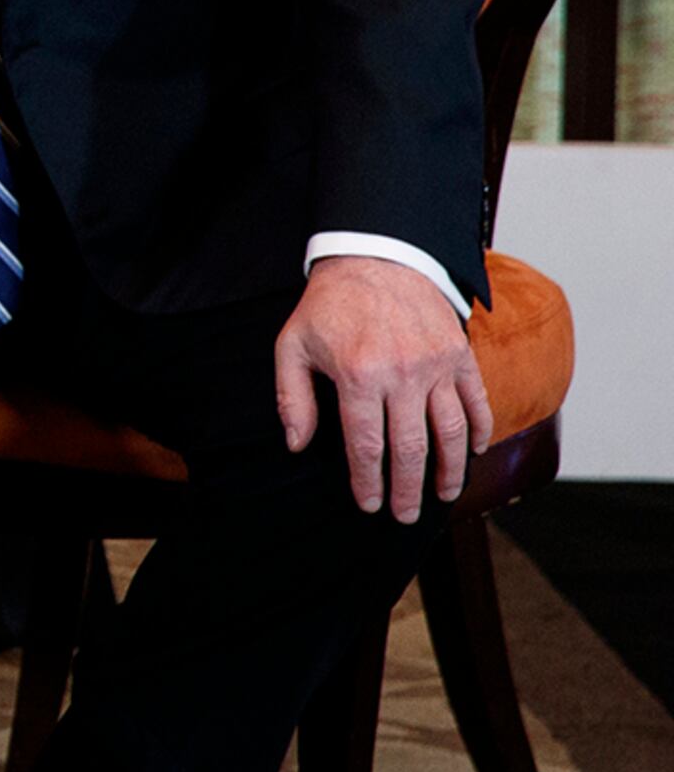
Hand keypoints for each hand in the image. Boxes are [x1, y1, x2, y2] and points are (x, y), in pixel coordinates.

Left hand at [275, 254, 490, 524]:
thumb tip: (296, 444)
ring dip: (451, 470)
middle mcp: (403, 374)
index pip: (366, 445)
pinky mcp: (461, 355)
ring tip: (445, 495)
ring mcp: (437, 365)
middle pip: (410, 449)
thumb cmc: (330, 305)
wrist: (377, 256)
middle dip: (408, 490)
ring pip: (451, 432)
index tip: (369, 506)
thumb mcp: (293, 345)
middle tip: (406, 515)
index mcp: (359, 375)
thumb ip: (292, 397)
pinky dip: (479, 431)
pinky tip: (472, 452)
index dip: (368, 482)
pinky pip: (476, 402)